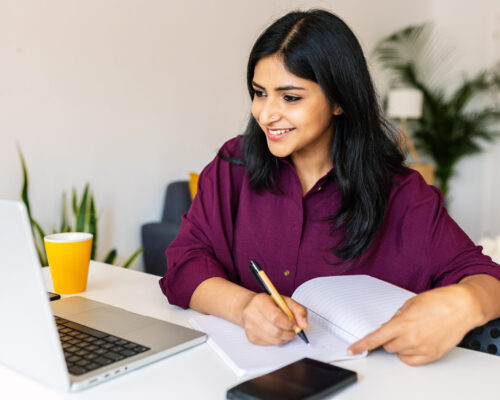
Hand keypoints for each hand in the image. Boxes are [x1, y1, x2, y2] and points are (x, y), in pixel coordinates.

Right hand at [241, 293, 308, 345]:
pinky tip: (277, 333)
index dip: (288, 322)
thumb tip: (304, 325)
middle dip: (289, 333)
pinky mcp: (251, 338)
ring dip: (285, 338)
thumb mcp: (286, 301)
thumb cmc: (270, 303)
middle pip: (275, 331)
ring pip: (274, 340)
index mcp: (260, 301)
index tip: (294, 323)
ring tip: (286, 330)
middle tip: (294, 329)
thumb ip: (299, 310)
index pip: (275, 316)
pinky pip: (270, 344)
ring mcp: (249, 327)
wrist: (251, 307)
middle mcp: (251, 314)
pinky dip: (278, 340)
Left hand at [348, 284, 480, 365]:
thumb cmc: (438, 301)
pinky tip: (414, 344)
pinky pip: (412, 361)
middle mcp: (411, 338)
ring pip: (399, 354)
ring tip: (412, 332)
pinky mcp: (432, 355)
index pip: (376, 338)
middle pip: (387, 346)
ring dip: (399, 346)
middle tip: (398, 329)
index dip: (361, 345)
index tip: (352, 349)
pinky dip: (409, 354)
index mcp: (402, 323)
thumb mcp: (410, 304)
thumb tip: (388, 327)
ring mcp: (422, 348)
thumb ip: (397, 317)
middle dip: (388, 339)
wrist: (462, 306)